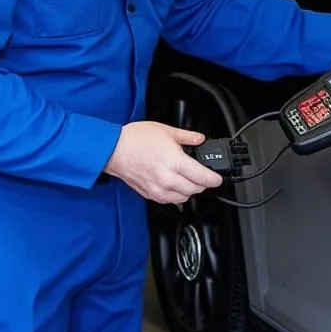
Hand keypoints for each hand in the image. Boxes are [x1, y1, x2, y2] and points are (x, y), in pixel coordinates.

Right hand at [103, 121, 223, 203]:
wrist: (114, 149)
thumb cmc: (136, 139)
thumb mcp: (166, 130)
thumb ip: (187, 137)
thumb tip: (199, 139)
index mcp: (174, 162)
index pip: (203, 177)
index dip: (214, 179)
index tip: (217, 178)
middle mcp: (167, 179)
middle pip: (196, 190)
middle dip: (203, 183)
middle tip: (204, 176)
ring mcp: (158, 189)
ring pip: (183, 198)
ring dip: (190, 191)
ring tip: (189, 180)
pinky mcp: (150, 194)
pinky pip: (169, 201)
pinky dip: (176, 195)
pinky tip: (175, 186)